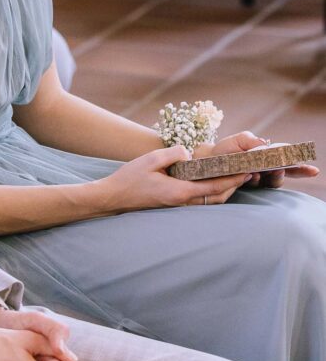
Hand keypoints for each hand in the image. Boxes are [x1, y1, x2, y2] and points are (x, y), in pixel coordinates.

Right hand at [91, 145, 251, 213]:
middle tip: (247, 173)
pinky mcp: (173, 204)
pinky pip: (199, 200)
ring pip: (209, 201)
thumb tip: (188, 154)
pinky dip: (211, 192)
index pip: (213, 187)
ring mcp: (178, 206)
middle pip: (217, 198)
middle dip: (233, 186)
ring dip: (224, 190)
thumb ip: (173, 154)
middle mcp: (182, 202)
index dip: (232, 179)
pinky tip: (212, 182)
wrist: (114, 197)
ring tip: (235, 177)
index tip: (245, 171)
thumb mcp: (151, 159)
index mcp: (179, 192)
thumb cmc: (130, 178)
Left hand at [195, 132, 319, 187]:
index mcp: (265, 157)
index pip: (287, 162)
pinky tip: (251, 174)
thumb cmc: (224, 150)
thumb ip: (252, 140)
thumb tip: (266, 145)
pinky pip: (258, 186)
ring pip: (273, 182)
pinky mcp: (246, 187)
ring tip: (261, 169)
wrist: (204, 161)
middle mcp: (264, 170)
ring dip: (271, 176)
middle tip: (280, 167)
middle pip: (284, 175)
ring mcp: (256, 180)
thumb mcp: (239, 140)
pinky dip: (257, 180)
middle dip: (287, 172)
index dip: (300, 167)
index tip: (313, 170)